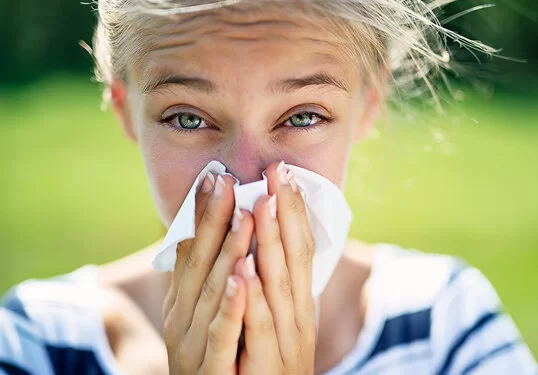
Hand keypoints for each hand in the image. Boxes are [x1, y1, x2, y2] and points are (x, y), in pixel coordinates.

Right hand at [162, 172, 253, 373]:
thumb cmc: (210, 356)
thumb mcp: (200, 313)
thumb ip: (203, 278)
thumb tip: (203, 233)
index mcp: (182, 302)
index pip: (190, 250)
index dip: (201, 214)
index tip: (214, 177)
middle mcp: (182, 318)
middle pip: (199, 263)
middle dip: (213, 220)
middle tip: (227, 181)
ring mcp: (193, 343)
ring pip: (212, 291)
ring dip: (228, 252)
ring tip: (244, 215)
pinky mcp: (212, 369)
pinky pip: (222, 333)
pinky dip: (232, 304)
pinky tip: (243, 276)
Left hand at [234, 161, 316, 374]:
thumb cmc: (264, 361)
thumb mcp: (274, 318)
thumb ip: (270, 284)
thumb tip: (258, 244)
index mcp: (297, 302)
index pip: (299, 249)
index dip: (294, 212)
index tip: (284, 175)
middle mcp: (297, 316)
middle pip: (294, 258)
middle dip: (286, 213)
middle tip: (278, 172)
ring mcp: (285, 340)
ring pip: (278, 285)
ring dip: (270, 243)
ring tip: (260, 204)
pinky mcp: (264, 365)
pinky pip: (258, 327)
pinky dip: (253, 298)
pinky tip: (244, 271)